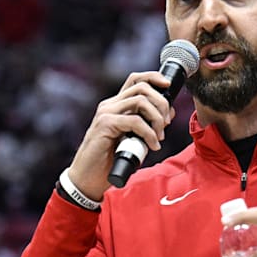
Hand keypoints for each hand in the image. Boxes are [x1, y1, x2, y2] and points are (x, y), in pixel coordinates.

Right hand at [65, 71, 176, 199]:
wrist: (87, 179)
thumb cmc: (109, 161)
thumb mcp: (133, 140)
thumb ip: (146, 126)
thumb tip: (168, 114)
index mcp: (115, 105)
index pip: (135, 80)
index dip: (154, 78)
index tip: (168, 87)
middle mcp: (110, 105)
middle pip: (142, 87)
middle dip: (162, 103)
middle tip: (166, 124)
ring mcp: (106, 113)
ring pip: (141, 101)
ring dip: (157, 118)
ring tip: (159, 137)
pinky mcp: (105, 124)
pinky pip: (135, 121)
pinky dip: (149, 134)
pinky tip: (152, 146)